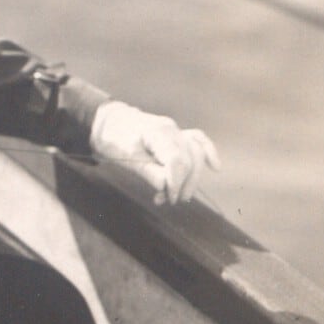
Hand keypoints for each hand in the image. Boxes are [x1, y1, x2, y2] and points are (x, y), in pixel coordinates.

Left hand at [90, 100, 219, 205]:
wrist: (108, 122)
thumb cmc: (114, 139)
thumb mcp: (125, 157)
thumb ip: (148, 171)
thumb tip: (166, 186)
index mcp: (157, 132)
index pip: (177, 160)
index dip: (175, 182)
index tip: (167, 198)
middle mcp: (172, 129)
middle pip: (190, 159)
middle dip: (183, 184)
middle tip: (169, 200)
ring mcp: (176, 131)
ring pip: (196, 154)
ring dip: (191, 178)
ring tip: (177, 196)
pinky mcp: (177, 135)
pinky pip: (198, 141)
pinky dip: (208, 153)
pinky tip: (215, 167)